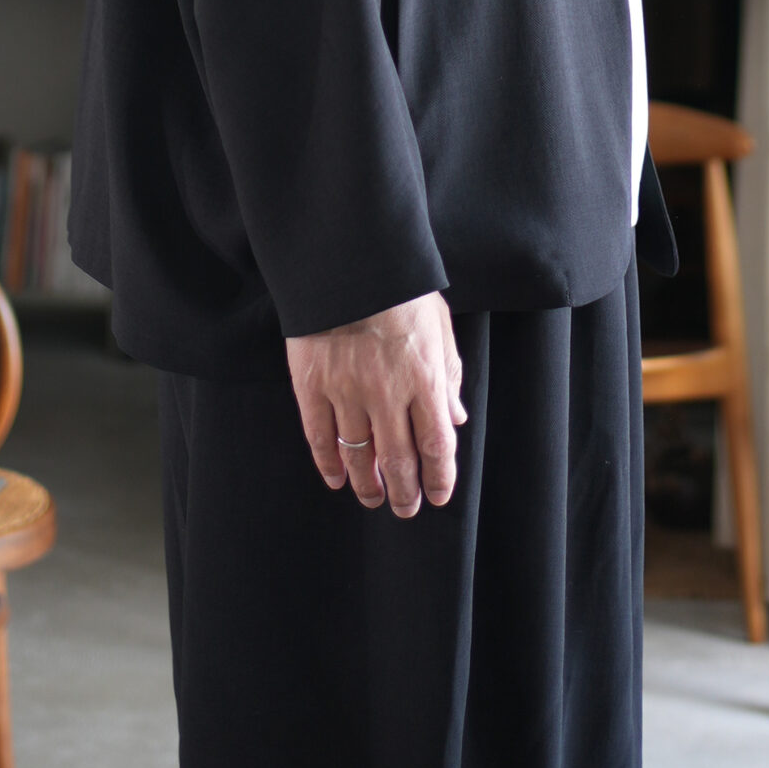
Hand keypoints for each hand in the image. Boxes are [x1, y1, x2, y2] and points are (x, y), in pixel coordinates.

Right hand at [286, 291, 466, 517]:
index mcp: (424, 377)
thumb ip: (448, 373)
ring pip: (358, 455)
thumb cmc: (399, 287)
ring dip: (368, 484)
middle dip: (404, 492)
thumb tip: (457, 418)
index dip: (440, 477)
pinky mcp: (312, 384)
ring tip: (373, 499)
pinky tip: (336, 478)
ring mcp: (346, 390)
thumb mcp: (438, 324)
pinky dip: (328, 463)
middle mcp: (388, 392)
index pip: (437, 444)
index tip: (439, 495)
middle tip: (405, 509)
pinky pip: (320, 436)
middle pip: (399, 460)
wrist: (347, 258)